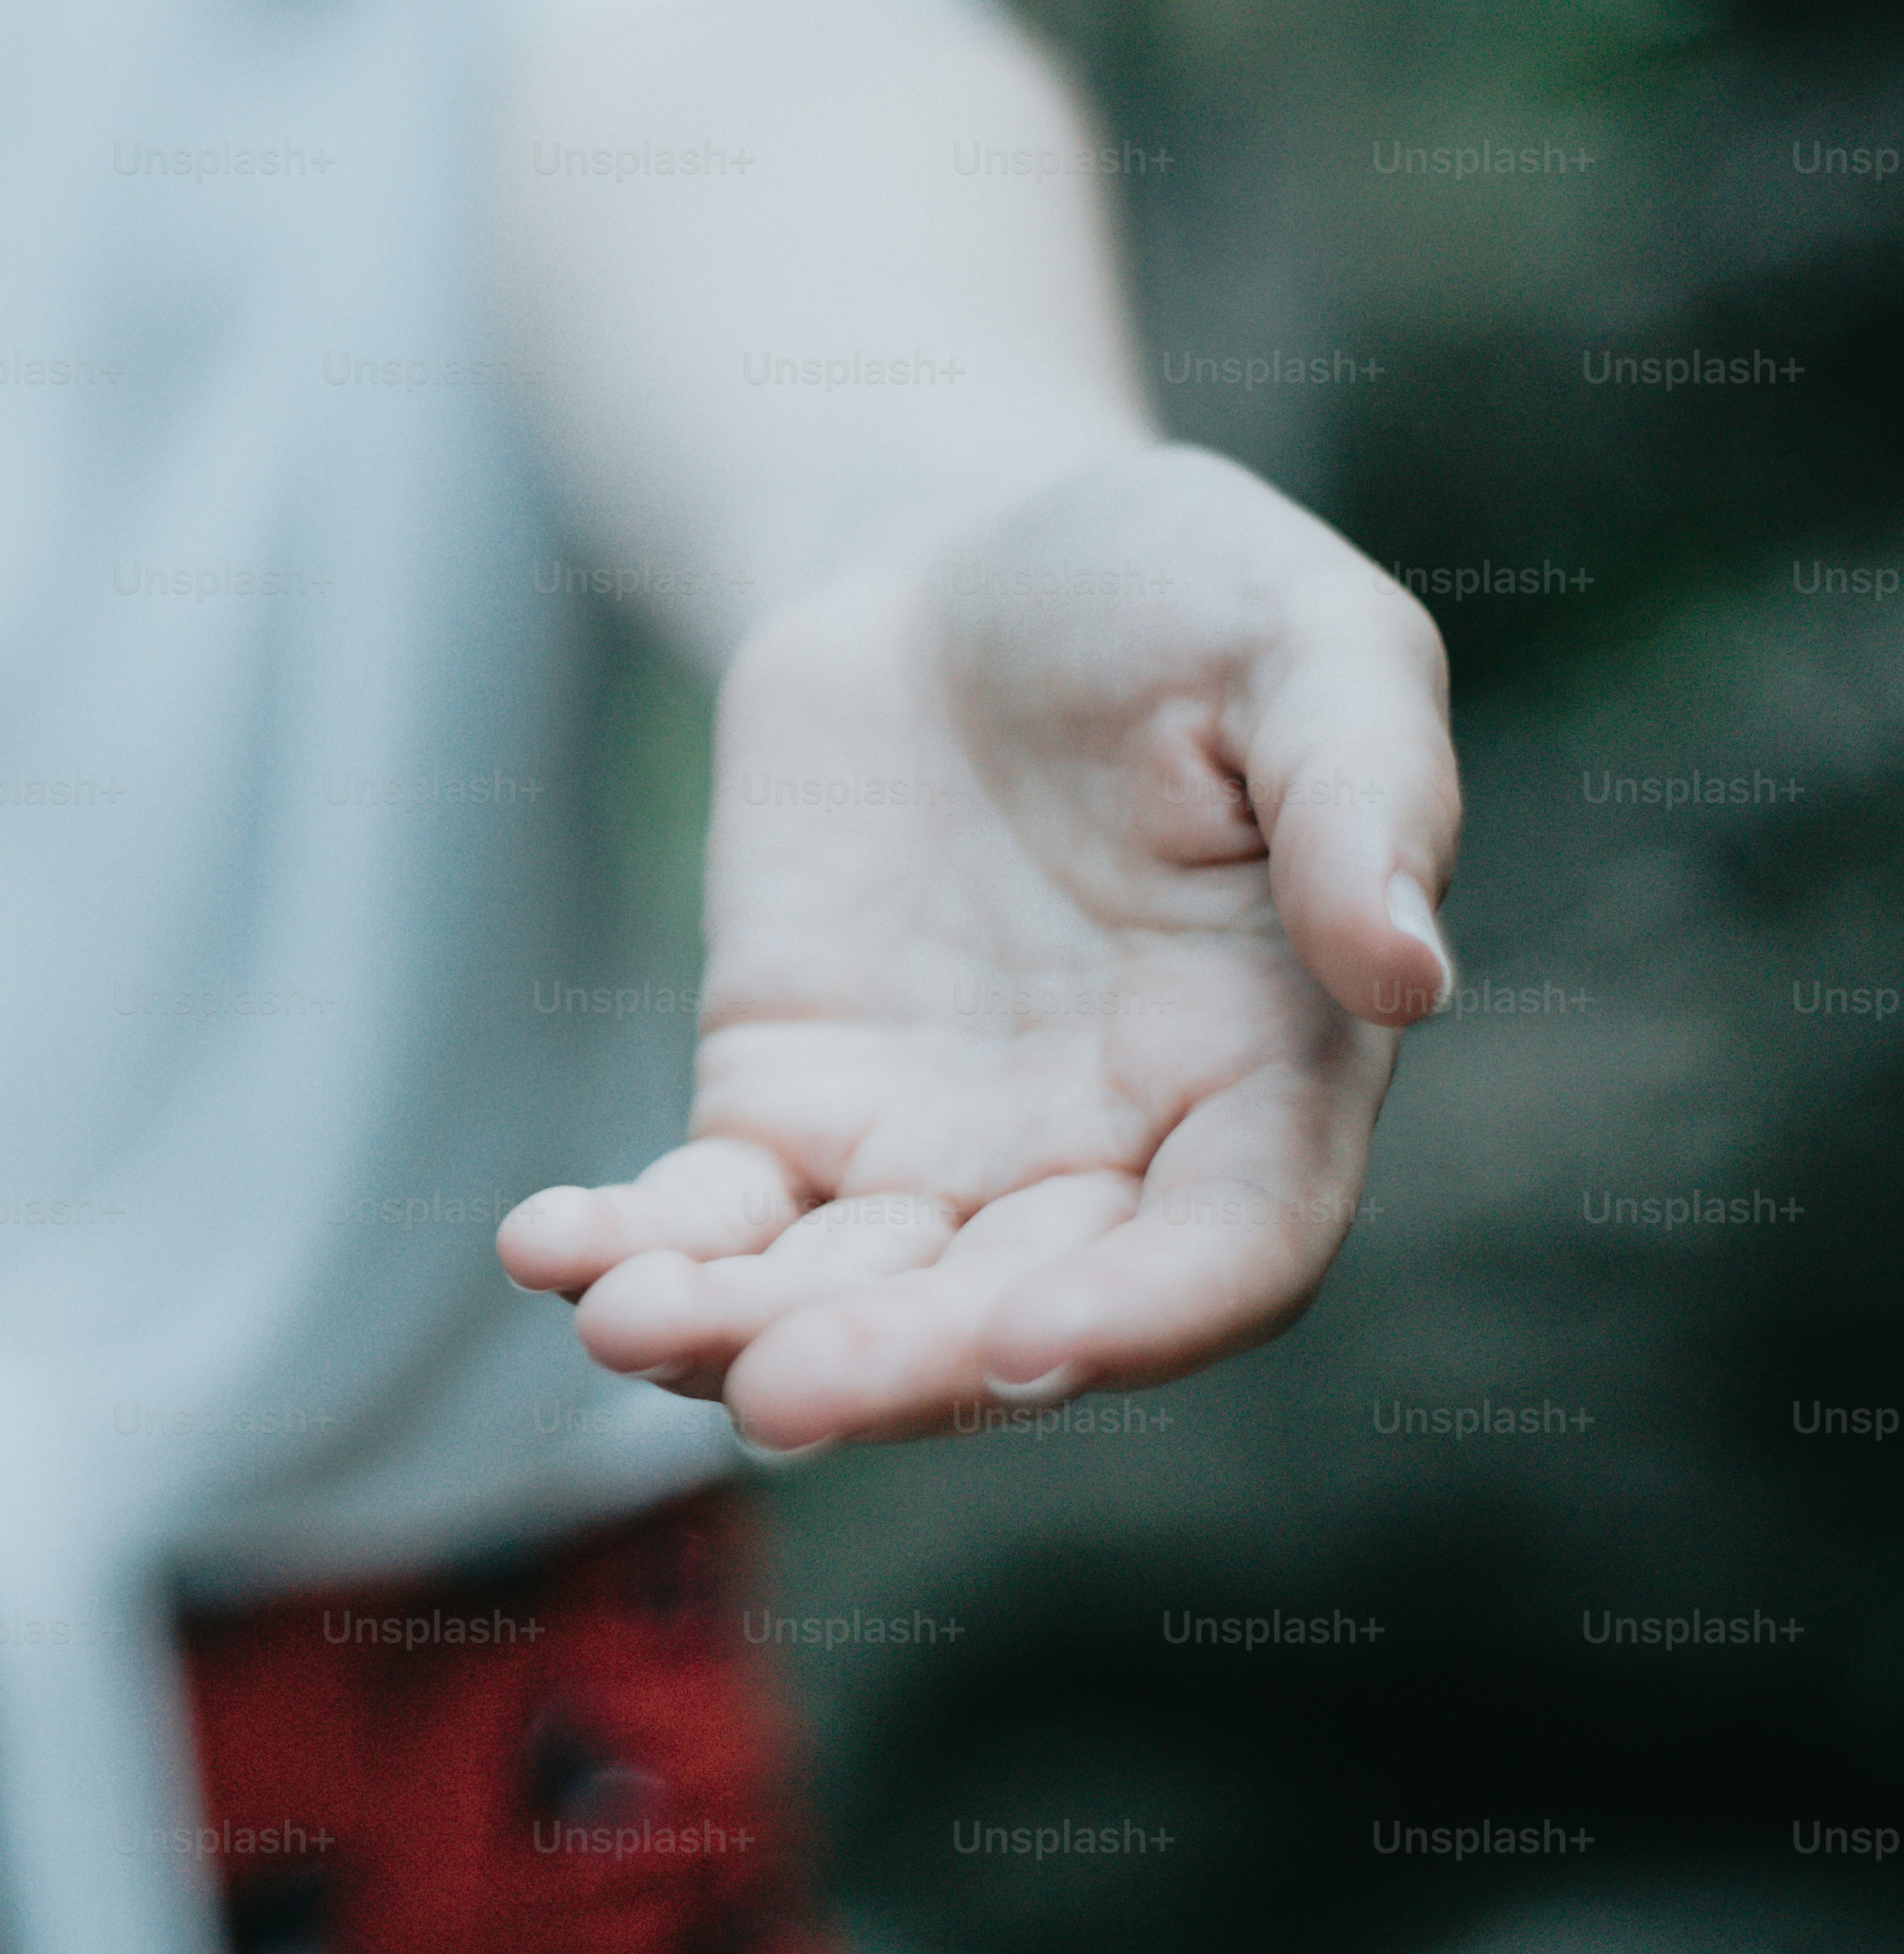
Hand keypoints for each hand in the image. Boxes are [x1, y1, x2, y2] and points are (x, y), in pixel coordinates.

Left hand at [498, 447, 1459, 1447]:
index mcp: (1272, 1073)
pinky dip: (632, 1245)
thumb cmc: (1173, 592)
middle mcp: (1107, 1153)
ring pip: (841, 1297)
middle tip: (774, 1394)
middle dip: (895, 1367)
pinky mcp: (788, 1104)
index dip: (1137, 1316)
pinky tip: (546, 1248)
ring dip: (735, 1334)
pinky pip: (712, 1215)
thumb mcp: (1305, 639)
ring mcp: (935, 1148)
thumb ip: (1362, 793)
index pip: (1227, 1252)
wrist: (961, 559)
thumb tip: (1407, 972)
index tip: (1026, 1348)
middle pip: (1007, 1316)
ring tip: (626, 1326)